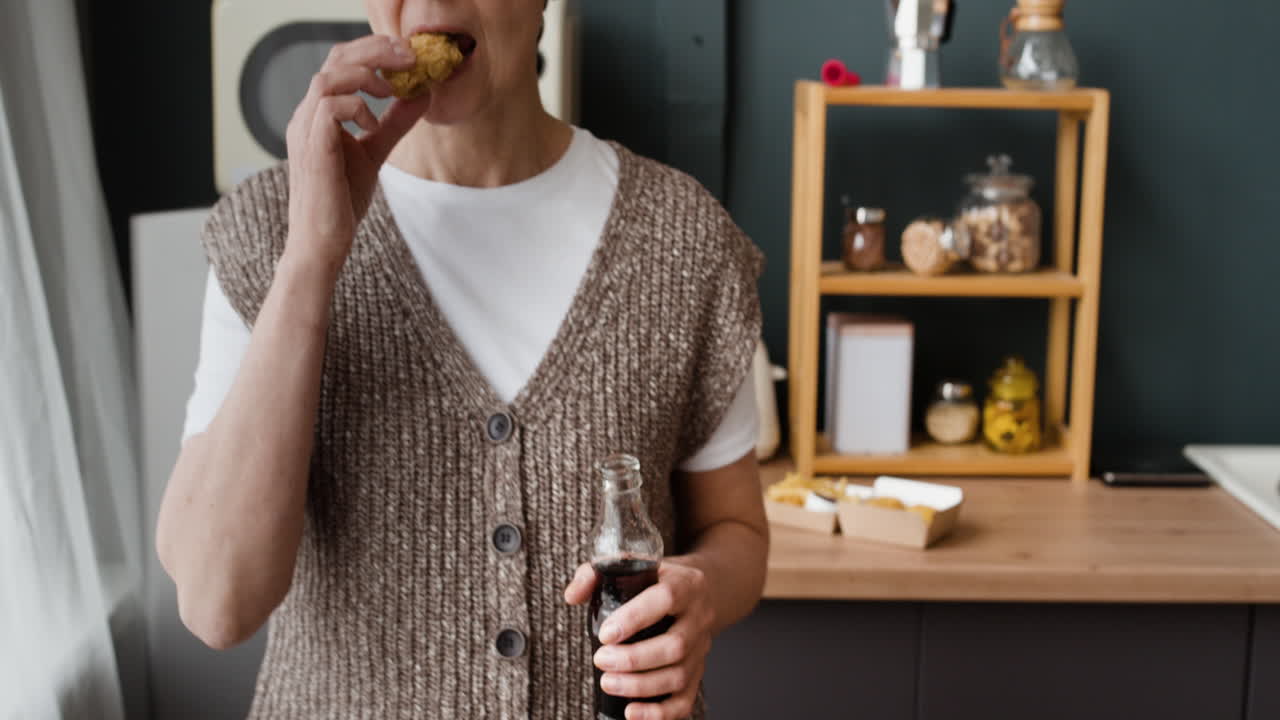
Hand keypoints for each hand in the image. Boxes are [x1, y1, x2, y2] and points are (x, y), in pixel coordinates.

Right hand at [285, 35, 429, 266]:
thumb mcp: (374, 151)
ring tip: (390, 90)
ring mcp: (304, 130)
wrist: (323, 241)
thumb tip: (422, 94)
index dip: (373, 51)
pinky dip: (357, 108)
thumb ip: (394, 123)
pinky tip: (372, 126)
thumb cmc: (341, 201)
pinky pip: (329, 107)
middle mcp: (305, 116)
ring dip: (366, 76)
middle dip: (374, 51)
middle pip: (334, 59)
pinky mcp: (312, 148)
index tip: (407, 55)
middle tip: (409, 56)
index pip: (339, 63)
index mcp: (316, 113)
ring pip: (328, 77)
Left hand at [565, 559, 713, 719]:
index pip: (666, 598)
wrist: (702, 591)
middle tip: (601, 660)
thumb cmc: (658, 580)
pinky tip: (632, 712)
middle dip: (634, 659)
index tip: (606, 633)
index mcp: (685, 584)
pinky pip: (684, 700)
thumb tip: (572, 595)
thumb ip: (597, 574)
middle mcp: (699, 617)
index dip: (636, 617)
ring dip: (640, 685)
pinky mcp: (697, 672)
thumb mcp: (632, 566)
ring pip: (678, 675)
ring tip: (608, 683)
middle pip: (675, 645)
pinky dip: (659, 713)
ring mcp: (701, 648)